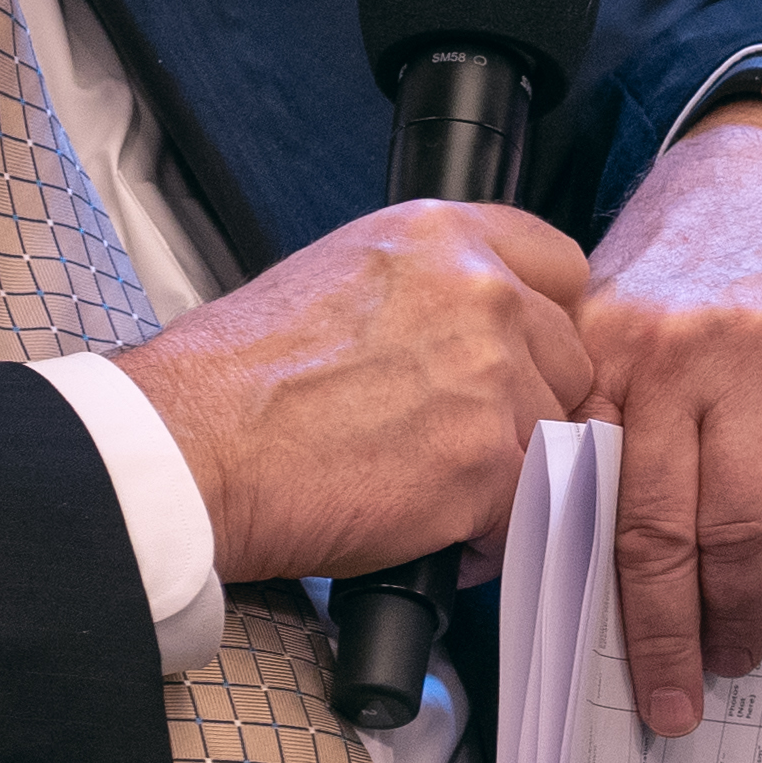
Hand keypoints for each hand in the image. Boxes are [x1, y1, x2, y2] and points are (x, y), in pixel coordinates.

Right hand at [118, 202, 597, 586]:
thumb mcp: (342, 276)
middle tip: (457, 434)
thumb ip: (433, 288)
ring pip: (556, 433)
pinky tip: (428, 521)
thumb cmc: (235, 378)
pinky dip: (487, 528)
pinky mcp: (487, 460)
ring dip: (508, 466)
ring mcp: (492, 376)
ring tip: (429, 479)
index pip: (563, 268)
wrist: (189, 449)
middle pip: (571, 357)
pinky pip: (530, 503)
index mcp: (443, 234)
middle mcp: (481, 292)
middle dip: (528, 403)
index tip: (521, 358)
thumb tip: (485, 326)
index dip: (544, 324)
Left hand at [581, 100, 761, 735]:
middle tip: (674, 699)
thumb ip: (593, 415)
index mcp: (595, 351)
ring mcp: (751, 354)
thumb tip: (556, 551)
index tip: (593, 667)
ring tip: (738, 655)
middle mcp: (664, 353)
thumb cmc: (695, 260)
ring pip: (737, 520)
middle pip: (655, 529)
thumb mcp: (616, 317)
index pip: (578, 500)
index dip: (585, 599)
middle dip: (664, 635)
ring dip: (738, 611)